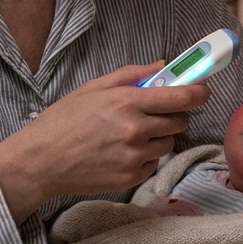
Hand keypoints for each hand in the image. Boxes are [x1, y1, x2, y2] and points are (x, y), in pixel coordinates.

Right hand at [0, 62, 208, 220]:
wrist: (41, 161)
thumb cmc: (63, 121)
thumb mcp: (92, 88)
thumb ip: (131, 75)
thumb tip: (162, 66)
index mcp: (127, 102)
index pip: (183, 97)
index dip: (199, 92)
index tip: (201, 90)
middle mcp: (136, 129)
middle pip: (181, 120)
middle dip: (174, 113)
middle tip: (155, 112)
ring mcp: (135, 156)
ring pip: (169, 143)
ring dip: (159, 136)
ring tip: (130, 134)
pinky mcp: (132, 177)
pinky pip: (154, 162)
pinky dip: (145, 156)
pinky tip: (121, 151)